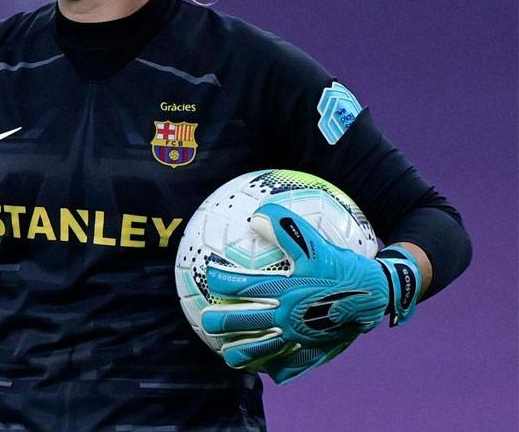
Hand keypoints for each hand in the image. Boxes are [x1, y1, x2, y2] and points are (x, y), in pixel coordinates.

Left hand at [199, 203, 421, 383]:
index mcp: (286, 291)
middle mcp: (288, 317)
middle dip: (220, 323)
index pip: (244, 287)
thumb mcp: (317, 245)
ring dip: (242, 353)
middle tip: (204, 322)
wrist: (379, 294)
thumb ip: (286, 229)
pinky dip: (276, 368)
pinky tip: (266, 370)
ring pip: (262, 350)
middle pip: (244, 322)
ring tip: (227, 355)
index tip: (208, 275)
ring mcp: (300, 338)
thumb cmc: (344, 267)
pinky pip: (291, 364)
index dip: (222, 280)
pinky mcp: (314, 350)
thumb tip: (257, 214)